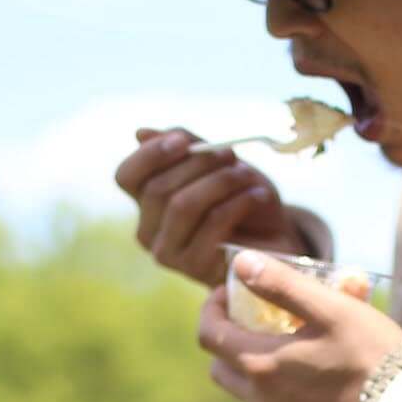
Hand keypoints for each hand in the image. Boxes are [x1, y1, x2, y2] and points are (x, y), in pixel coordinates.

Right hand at [117, 127, 299, 286]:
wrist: (274, 236)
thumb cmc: (240, 196)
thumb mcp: (215, 163)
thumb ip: (184, 146)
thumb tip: (140, 133)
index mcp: (146, 202)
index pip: (127, 176)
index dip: (150, 154)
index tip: (184, 140)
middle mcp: (148, 231)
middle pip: (158, 189)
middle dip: (198, 164)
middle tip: (230, 154)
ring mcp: (169, 254)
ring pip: (183, 205)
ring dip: (220, 182)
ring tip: (247, 175)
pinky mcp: (196, 269)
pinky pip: (212, 224)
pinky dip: (238, 202)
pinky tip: (257, 196)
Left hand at [198, 250, 401, 401]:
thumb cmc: (371, 355)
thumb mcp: (329, 308)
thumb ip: (280, 284)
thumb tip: (241, 263)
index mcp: (260, 364)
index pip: (210, 334)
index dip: (213, 307)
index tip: (232, 290)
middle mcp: (260, 399)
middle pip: (220, 365)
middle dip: (228, 337)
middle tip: (256, 316)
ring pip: (245, 389)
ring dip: (253, 362)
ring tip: (289, 341)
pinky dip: (277, 386)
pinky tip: (310, 372)